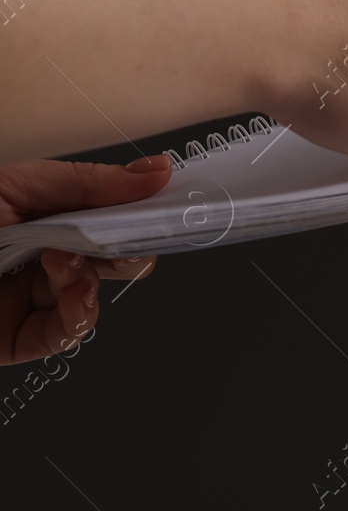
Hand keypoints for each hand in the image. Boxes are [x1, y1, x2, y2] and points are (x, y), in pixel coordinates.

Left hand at [0, 156, 169, 364]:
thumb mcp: (17, 186)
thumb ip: (89, 184)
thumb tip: (161, 172)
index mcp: (44, 217)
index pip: (111, 217)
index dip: (141, 215)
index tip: (167, 208)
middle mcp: (42, 258)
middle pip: (113, 261)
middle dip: (128, 250)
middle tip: (123, 241)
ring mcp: (30, 301)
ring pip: (94, 298)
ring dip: (92, 279)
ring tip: (66, 263)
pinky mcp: (17, 339)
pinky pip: (66, 333)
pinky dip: (78, 312)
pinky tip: (65, 287)